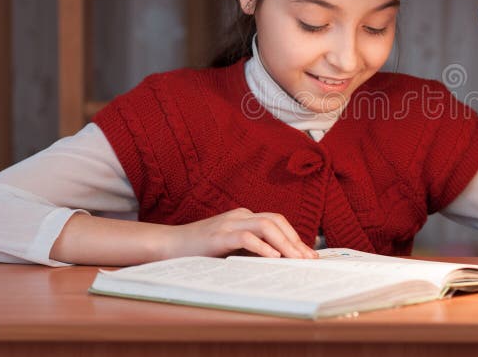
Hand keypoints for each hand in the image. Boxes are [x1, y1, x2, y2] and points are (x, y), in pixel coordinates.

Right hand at [162, 208, 317, 259]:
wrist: (168, 244)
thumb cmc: (200, 249)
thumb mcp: (230, 247)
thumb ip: (251, 249)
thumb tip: (279, 262)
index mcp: (244, 217)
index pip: (277, 222)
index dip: (295, 236)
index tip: (309, 254)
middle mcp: (240, 216)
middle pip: (276, 221)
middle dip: (295, 240)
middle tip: (309, 259)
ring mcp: (228, 223)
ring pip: (265, 226)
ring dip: (284, 243)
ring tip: (296, 259)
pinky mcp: (218, 236)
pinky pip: (245, 237)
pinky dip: (262, 247)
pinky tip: (272, 257)